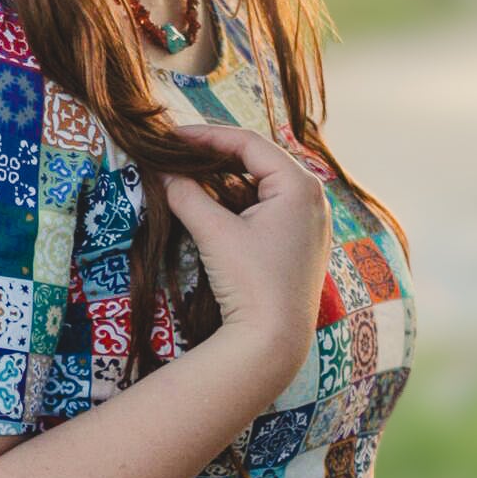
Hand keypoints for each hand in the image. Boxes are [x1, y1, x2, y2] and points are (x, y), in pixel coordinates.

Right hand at [162, 121, 329, 390]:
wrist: (273, 341)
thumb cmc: (250, 282)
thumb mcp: (214, 233)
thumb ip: (186, 195)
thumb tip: (163, 174)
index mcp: (300, 185)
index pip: (249, 143)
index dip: (207, 136)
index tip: (172, 136)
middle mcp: (312, 198)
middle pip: (258, 161)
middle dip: (215, 156)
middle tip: (178, 152)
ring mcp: (310, 223)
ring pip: (262, 186)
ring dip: (225, 180)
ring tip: (189, 175)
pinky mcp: (301, 244)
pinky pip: (268, 209)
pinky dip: (239, 203)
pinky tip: (212, 206)